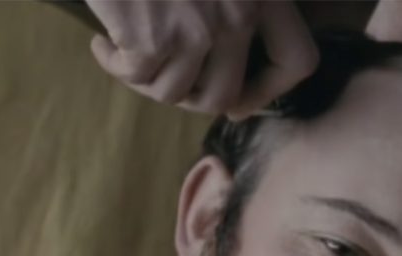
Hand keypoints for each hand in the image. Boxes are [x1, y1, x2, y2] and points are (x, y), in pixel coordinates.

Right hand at [86, 0, 318, 117]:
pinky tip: (103, 45)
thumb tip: (231, 65)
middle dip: (189, 99)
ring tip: (129, 56)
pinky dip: (115, 66)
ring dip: (146, 82)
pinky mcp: (154, 37)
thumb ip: (234, 1)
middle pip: (225, 94)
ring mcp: (199, 28)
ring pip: (175, 92)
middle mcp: (241, 13)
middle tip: (166, 82)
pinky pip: (137, 77)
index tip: (241, 100)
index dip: (269, 90)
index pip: (298, 60)